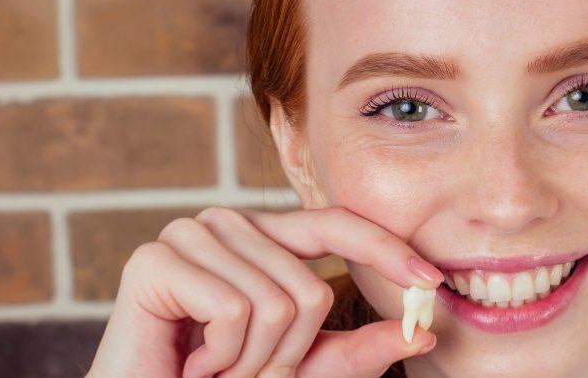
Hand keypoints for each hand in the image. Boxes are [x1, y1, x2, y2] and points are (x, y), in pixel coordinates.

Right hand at [85, 206, 443, 377]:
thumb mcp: (303, 370)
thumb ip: (358, 351)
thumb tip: (425, 331)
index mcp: (264, 238)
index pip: (338, 226)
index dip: (387, 250)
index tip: (433, 282)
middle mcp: (227, 224)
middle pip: (309, 287)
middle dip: (286, 354)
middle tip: (241, 372)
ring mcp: (189, 235)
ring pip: (275, 303)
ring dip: (251, 361)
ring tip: (214, 368)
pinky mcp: (154, 259)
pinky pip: (233, 311)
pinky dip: (221, 356)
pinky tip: (191, 363)